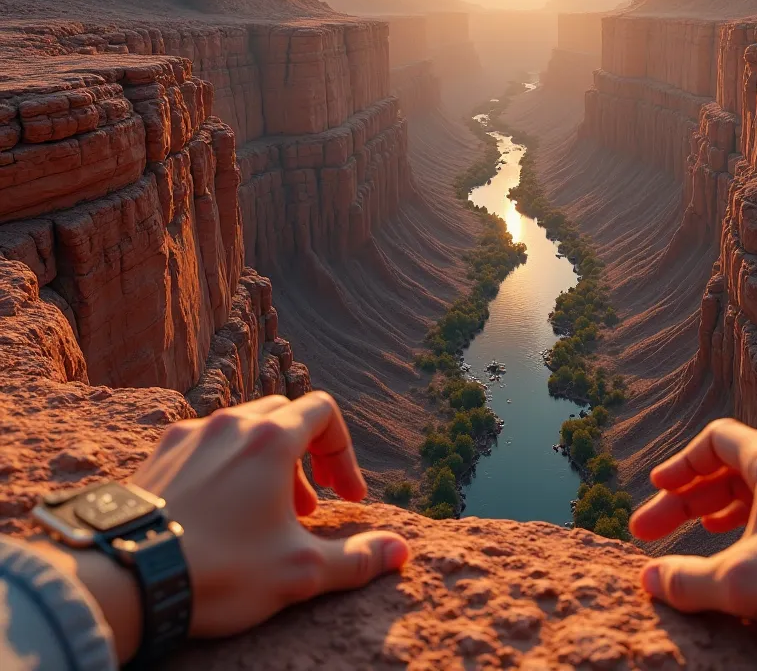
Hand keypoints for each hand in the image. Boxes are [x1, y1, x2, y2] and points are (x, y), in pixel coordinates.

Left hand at [53, 393, 407, 661]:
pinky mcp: (158, 455)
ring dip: (267, 462)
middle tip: (308, 507)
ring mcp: (190, 434)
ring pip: (244, 428)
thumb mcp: (299, 572)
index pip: (324, 410)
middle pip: (286, 414)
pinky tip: (218, 510)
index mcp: (272, 438)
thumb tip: (400, 552)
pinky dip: (225, 466)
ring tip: (265, 513)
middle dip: (306, 456)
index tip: (346, 498)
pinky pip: (205, 444)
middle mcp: (232, 423)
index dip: (344, 452)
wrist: (124, 579)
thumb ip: (356, 559)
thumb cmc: (220, 571)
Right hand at [632, 419, 756, 664]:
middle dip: (694, 499)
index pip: (714, 440)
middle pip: (738, 465)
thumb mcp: (743, 583)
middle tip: (659, 530)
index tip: (657, 489)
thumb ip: (688, 580)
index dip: (679, 466)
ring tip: (711, 534)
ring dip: (735, 507)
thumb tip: (650, 579)